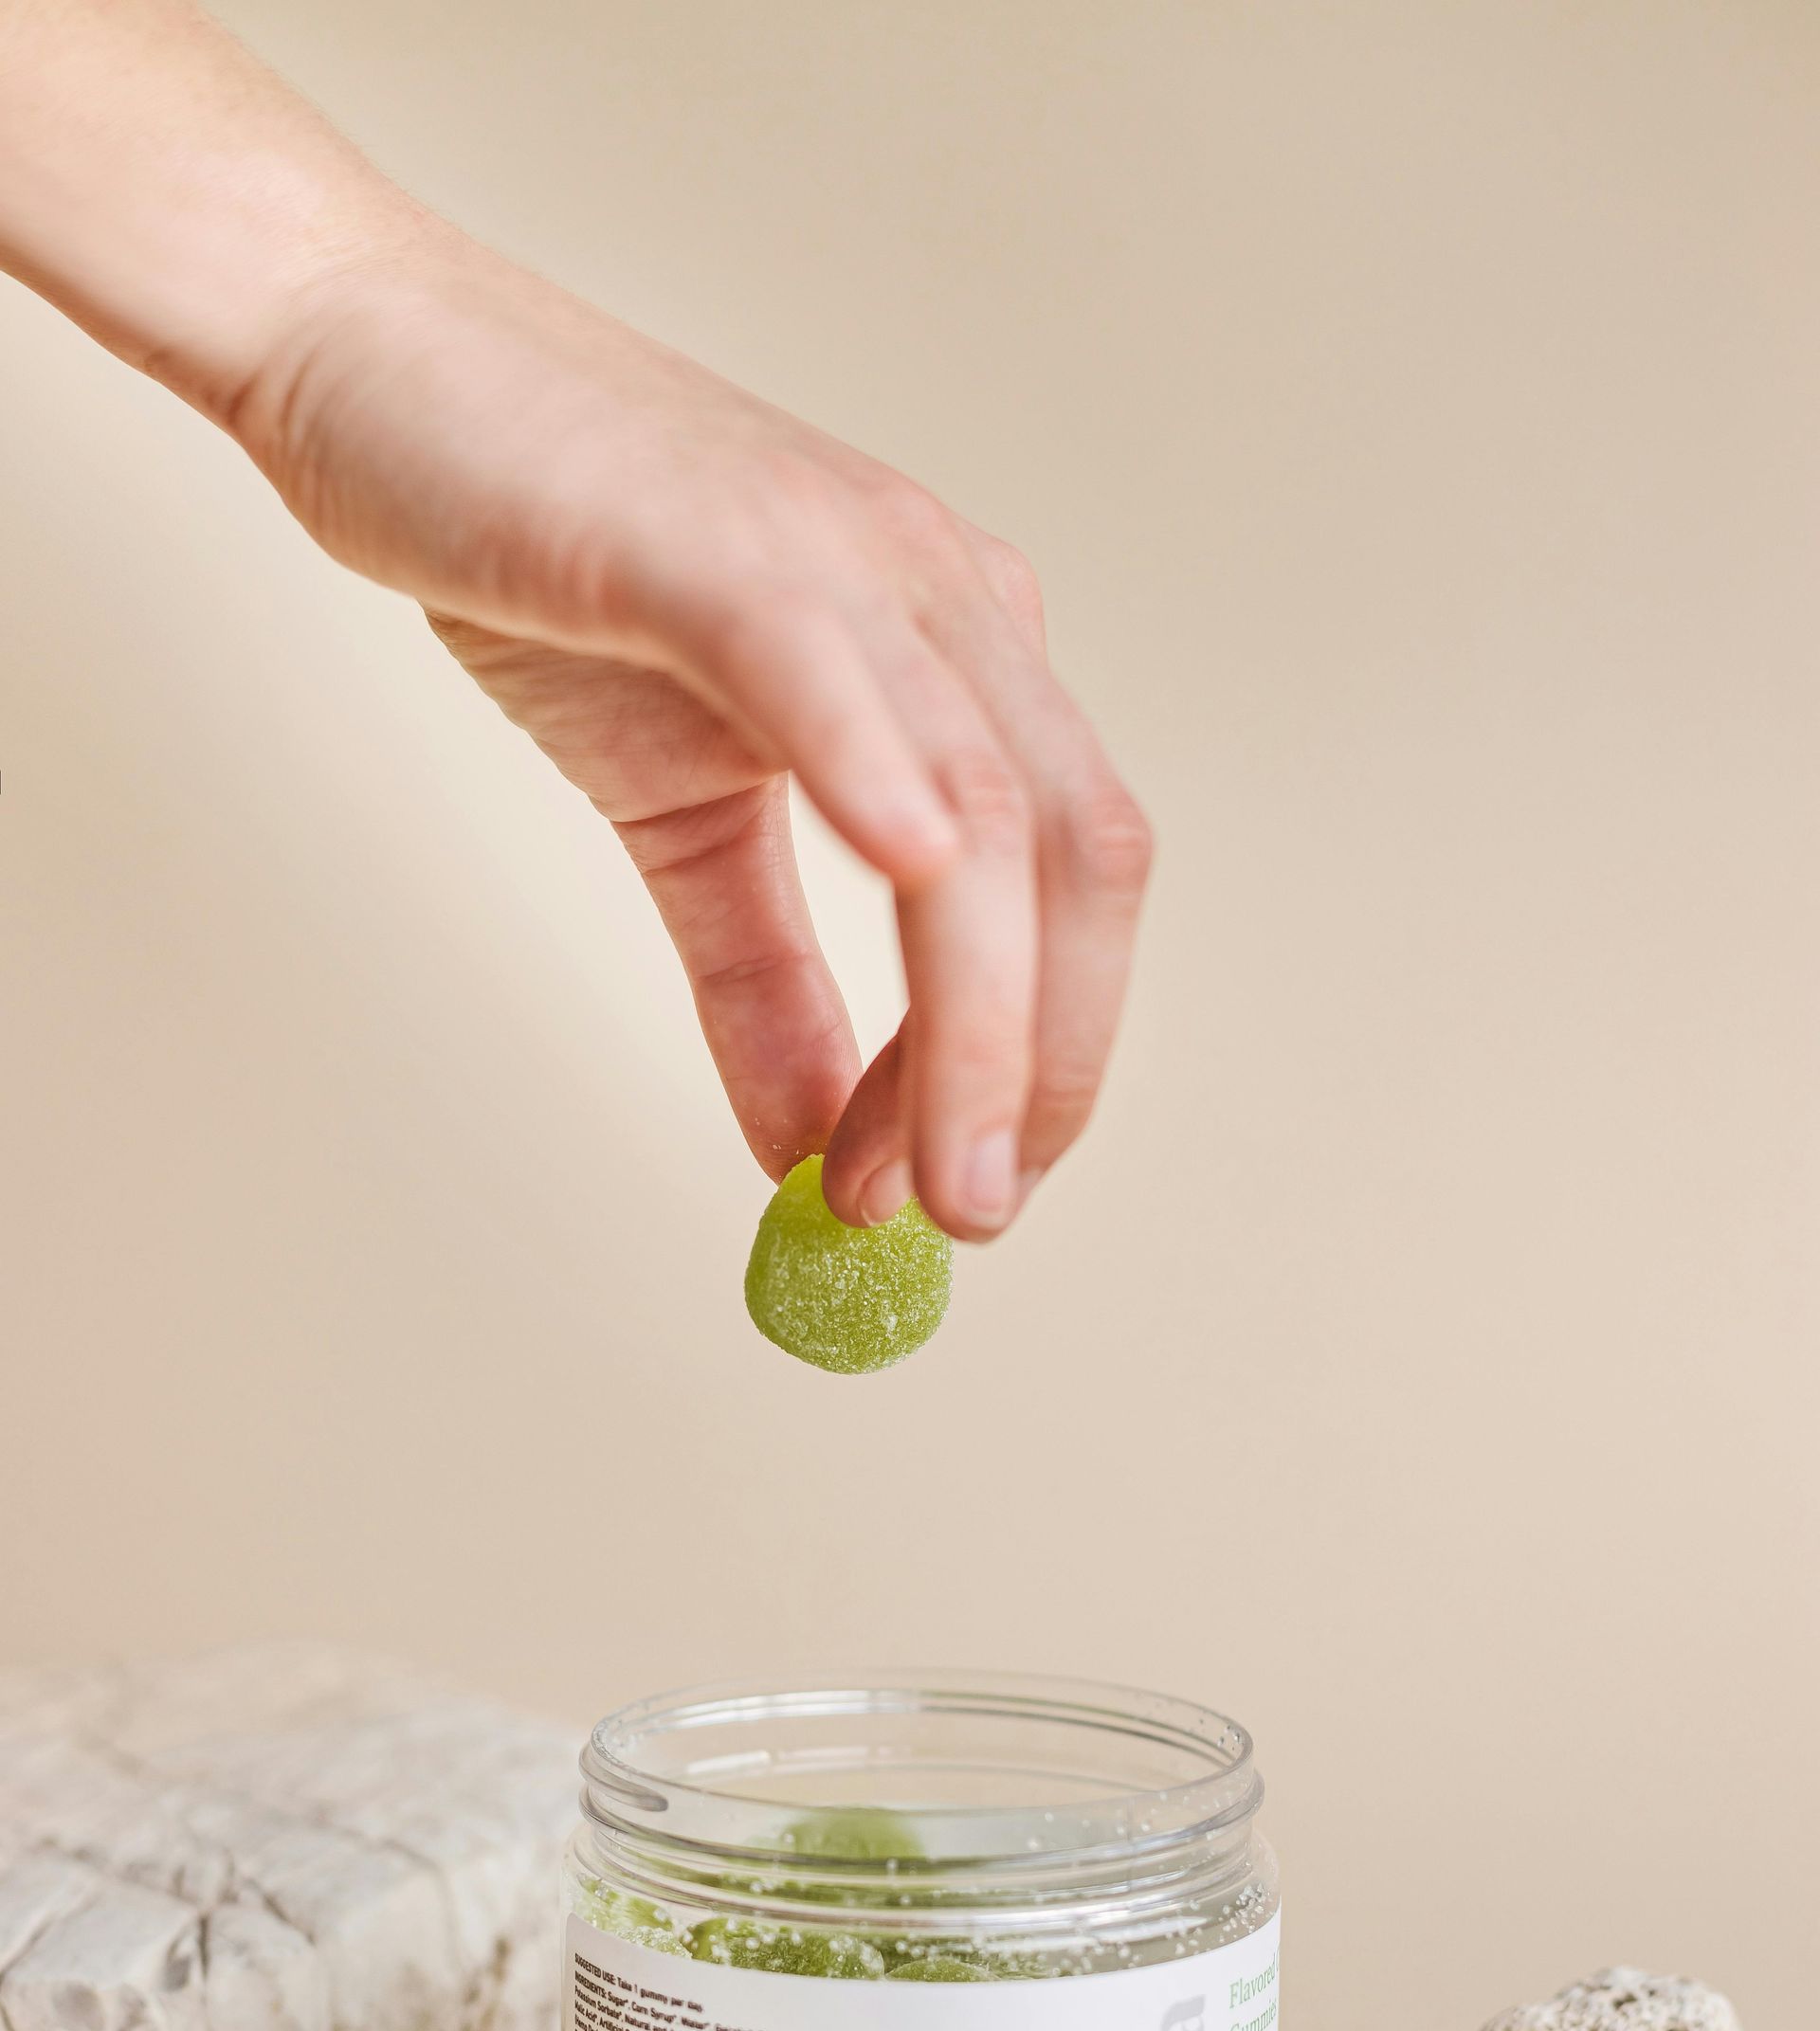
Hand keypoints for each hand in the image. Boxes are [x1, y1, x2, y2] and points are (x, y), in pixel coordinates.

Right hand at [230, 229, 1151, 1238]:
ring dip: (971, 1014)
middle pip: (1074, 860)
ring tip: (918, 1169)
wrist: (391, 379)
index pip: (1065, 891)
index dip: (1033, 1057)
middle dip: (1039, 1063)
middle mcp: (948, 606)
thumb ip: (762, 985)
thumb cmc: (552, 569)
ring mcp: (849, 563)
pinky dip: (880, 780)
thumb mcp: (681, 820)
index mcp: (962, 665)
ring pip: (979, 808)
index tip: (953, 1185)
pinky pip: (830, 671)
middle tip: (964, 1211)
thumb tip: (814, 1150)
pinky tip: (908, 881)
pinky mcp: (720, 544)